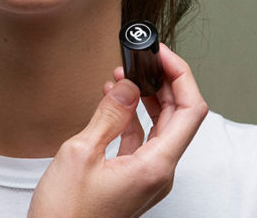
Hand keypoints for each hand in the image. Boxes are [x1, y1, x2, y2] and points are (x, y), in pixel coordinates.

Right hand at [28, 44, 207, 217]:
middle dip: (164, 81)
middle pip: (179, 116)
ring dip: (147, 96)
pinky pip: (143, 139)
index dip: (180, 75)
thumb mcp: (81, 153)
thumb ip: (108, 115)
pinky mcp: (132, 179)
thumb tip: (126, 84)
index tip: (161, 54)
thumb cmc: (66, 213)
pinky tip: (114, 99)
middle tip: (144, 57)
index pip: (190, 111)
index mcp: (156, 166)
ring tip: (126, 72)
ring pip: (162, 126)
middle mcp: (159, 172)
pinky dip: (132, 115)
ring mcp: (147, 176)